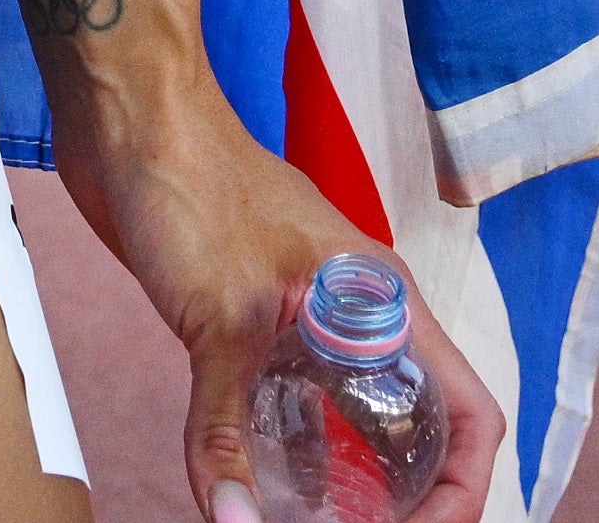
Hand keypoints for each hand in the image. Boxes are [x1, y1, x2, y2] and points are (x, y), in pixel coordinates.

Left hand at [67, 97, 506, 522]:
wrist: (128, 116)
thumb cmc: (191, 180)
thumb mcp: (219, 320)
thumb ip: (225, 427)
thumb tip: (233, 518)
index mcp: (384, 303)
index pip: (470, 410)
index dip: (463, 485)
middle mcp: (359, 316)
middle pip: (418, 426)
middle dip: (406, 498)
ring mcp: (306, 318)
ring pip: (352, 420)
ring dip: (346, 483)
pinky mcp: (251, 321)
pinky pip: (290, 404)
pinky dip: (284, 452)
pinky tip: (257, 488)